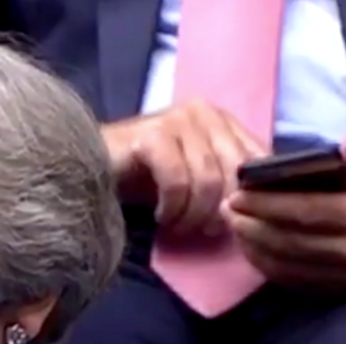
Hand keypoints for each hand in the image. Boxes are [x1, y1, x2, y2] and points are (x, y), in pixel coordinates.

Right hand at [101, 100, 266, 237]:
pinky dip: (172, 206)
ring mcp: (177, 120)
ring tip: (176, 225)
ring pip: (207, 180)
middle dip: (220, 211)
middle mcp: (203, 111)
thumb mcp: (193, 175)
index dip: (250, 197)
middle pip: (234, 173)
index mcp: (220, 118)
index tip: (230, 223)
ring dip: (193, 214)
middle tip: (201, 230)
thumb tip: (258, 203)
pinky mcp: (152, 136)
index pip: (259, 159)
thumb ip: (224, 178)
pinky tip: (161, 215)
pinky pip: (178, 181)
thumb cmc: (142, 176)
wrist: (86, 166)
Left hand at [223, 141, 345, 294]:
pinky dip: (265, 266)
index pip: (303, 210)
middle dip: (249, 225)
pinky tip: (250, 249)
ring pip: (283, 264)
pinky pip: (291, 281)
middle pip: (285, 240)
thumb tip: (344, 145)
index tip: (237, 195)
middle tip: (225, 210)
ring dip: (251, 246)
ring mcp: (343, 276)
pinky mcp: (336, 291)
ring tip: (233, 226)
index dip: (265, 205)